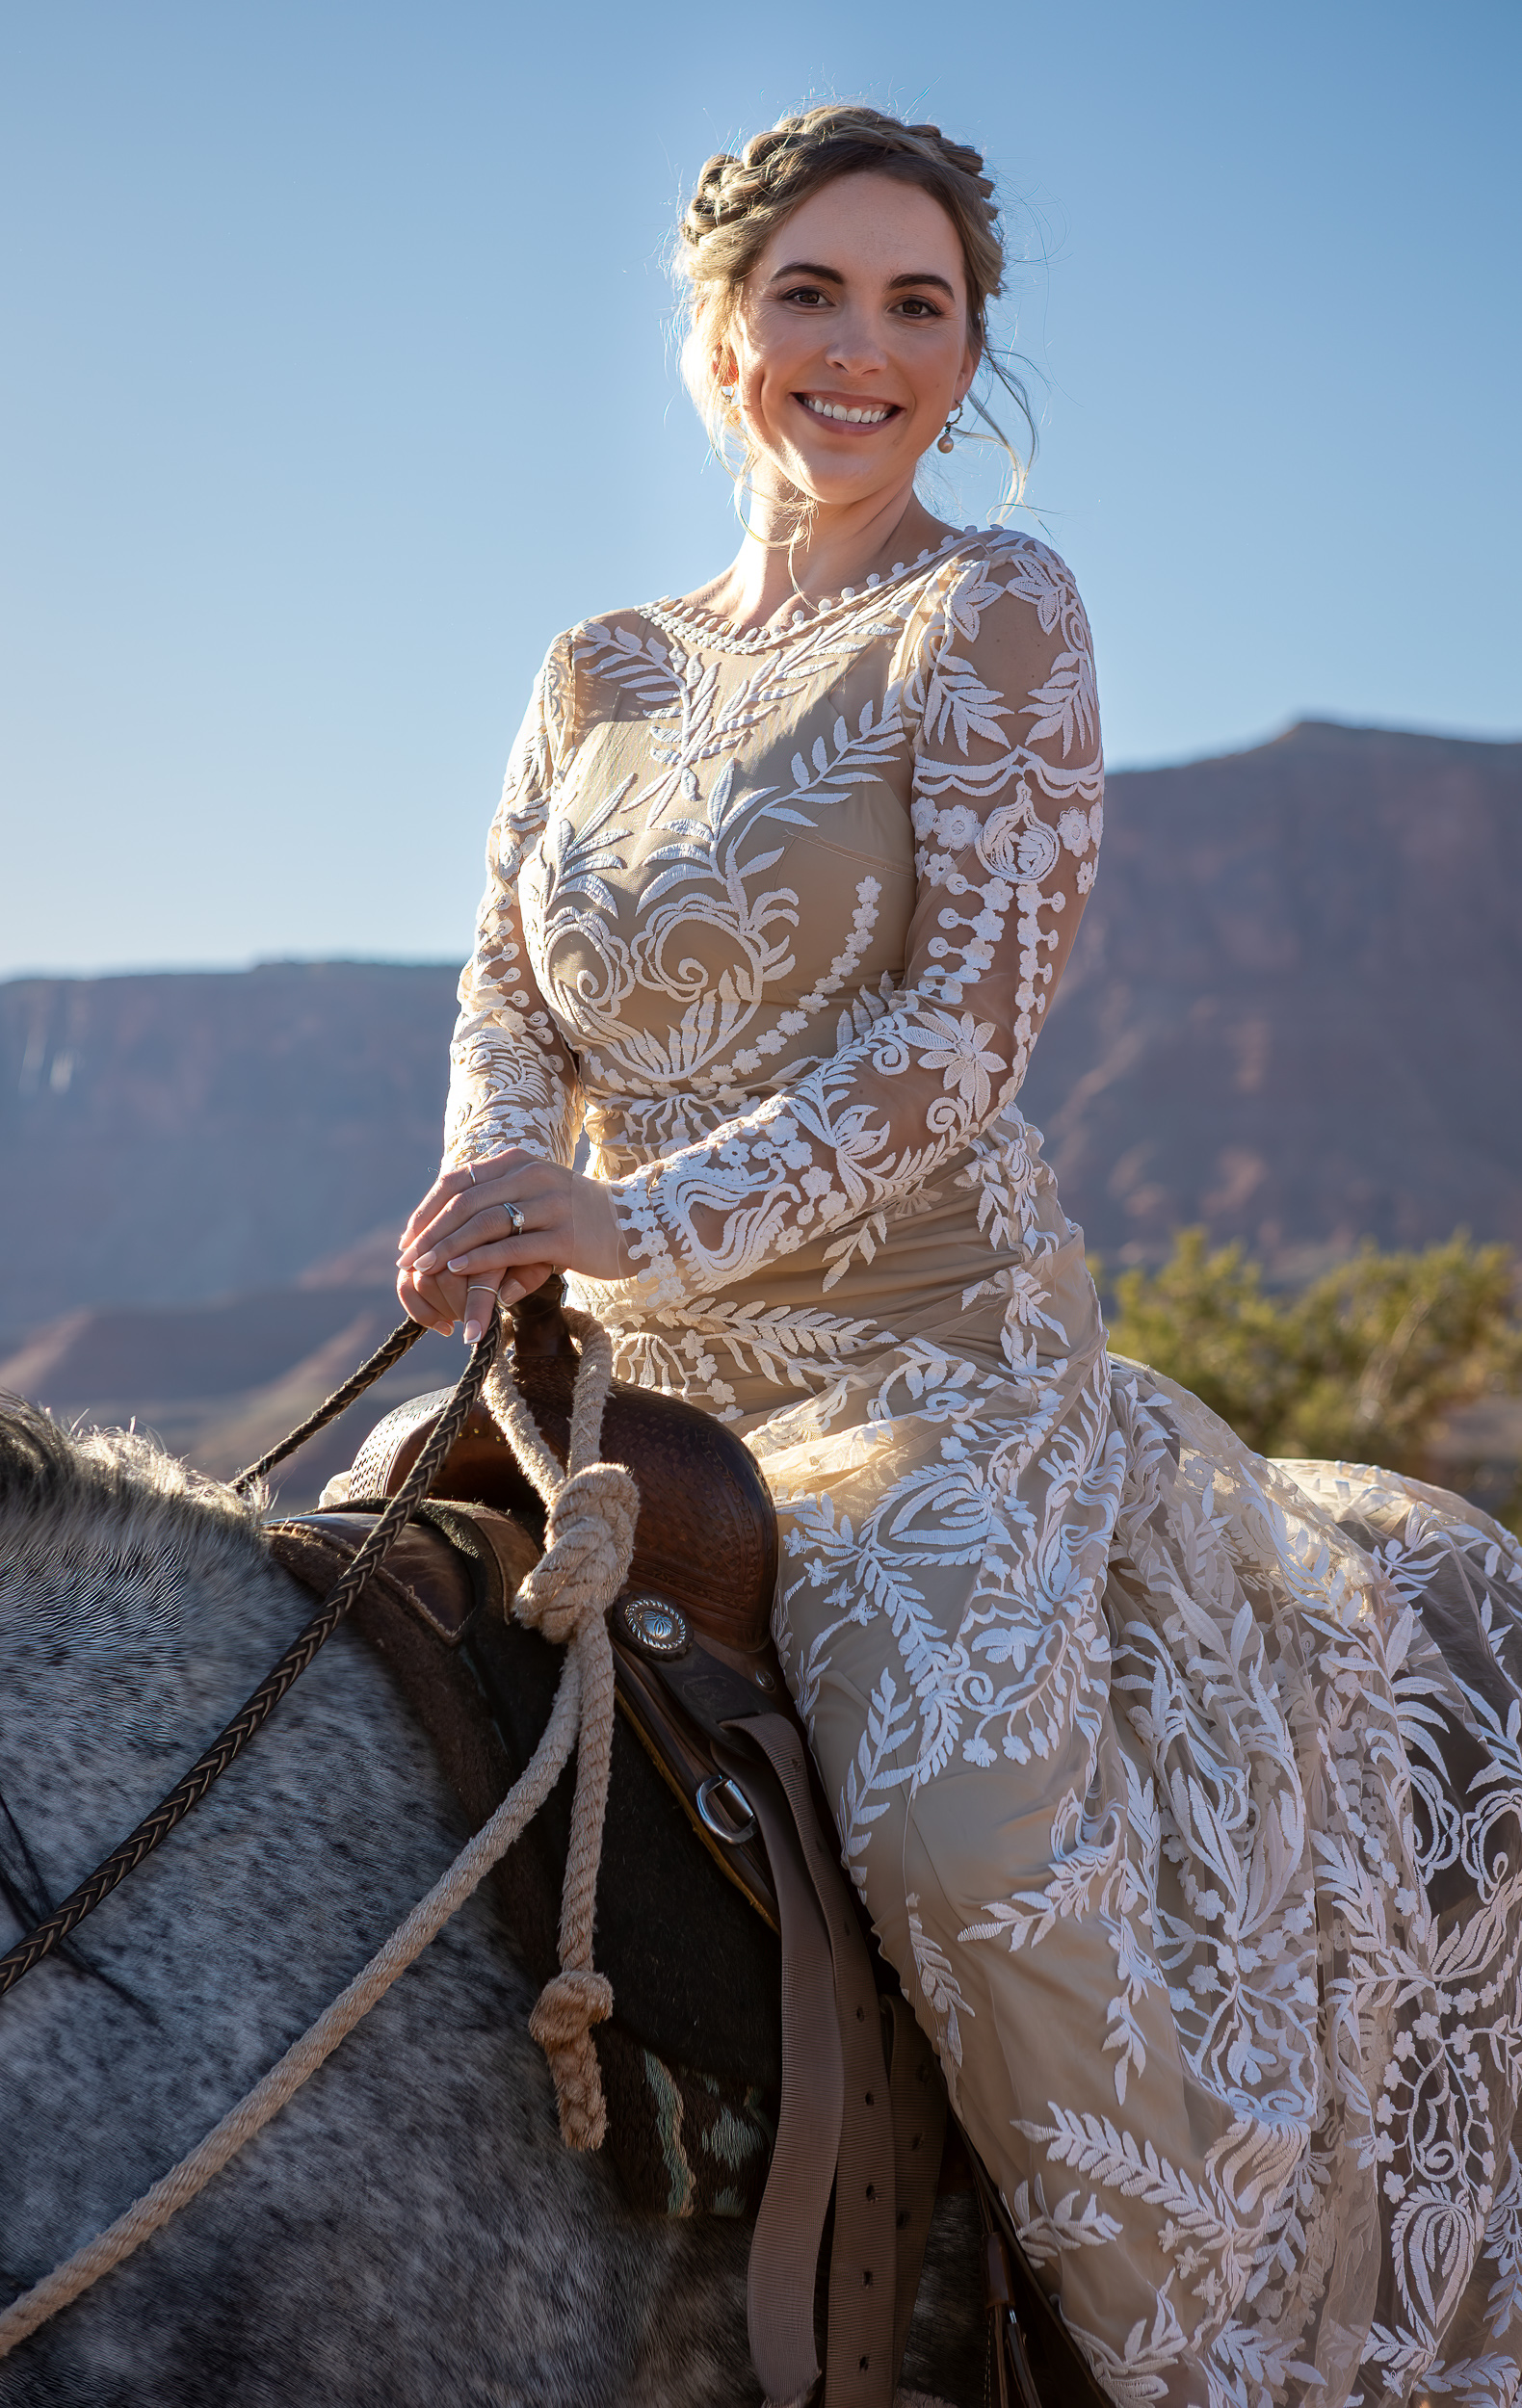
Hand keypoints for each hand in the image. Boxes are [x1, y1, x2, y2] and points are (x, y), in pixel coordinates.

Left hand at [396, 1149, 622, 1341]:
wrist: (638, 1223)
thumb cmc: (578, 1217)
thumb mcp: (536, 1196)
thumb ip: (498, 1204)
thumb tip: (452, 1234)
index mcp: (519, 1161)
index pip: (458, 1180)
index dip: (428, 1209)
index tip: (409, 1237)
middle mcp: (533, 1175)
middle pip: (466, 1203)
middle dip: (430, 1233)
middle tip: (407, 1258)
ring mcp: (551, 1204)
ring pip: (485, 1224)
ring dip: (447, 1247)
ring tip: (423, 1267)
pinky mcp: (565, 1236)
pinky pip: (512, 1247)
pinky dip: (481, 1259)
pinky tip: (459, 1271)